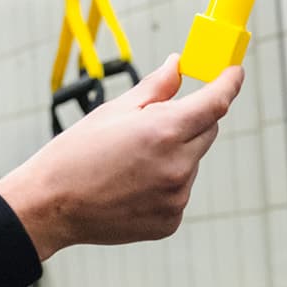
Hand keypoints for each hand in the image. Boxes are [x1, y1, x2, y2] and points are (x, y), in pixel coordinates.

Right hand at [0, 55, 241, 260]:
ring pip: (192, 162)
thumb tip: (178, 65)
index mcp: (164, 131)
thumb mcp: (114, 111)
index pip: (216, 102)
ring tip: (131, 163)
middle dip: (191, 120)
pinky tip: (132, 186)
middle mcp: (177, 166)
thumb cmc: (76, 153)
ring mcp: (176, 197)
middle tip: (154, 124)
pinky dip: (166, 184)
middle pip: (208, 131)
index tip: (234, 72)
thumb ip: (156, 88)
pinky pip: (180, 191)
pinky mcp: (171, 220)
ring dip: (176, 154)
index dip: (229, 83)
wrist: (52, 206)